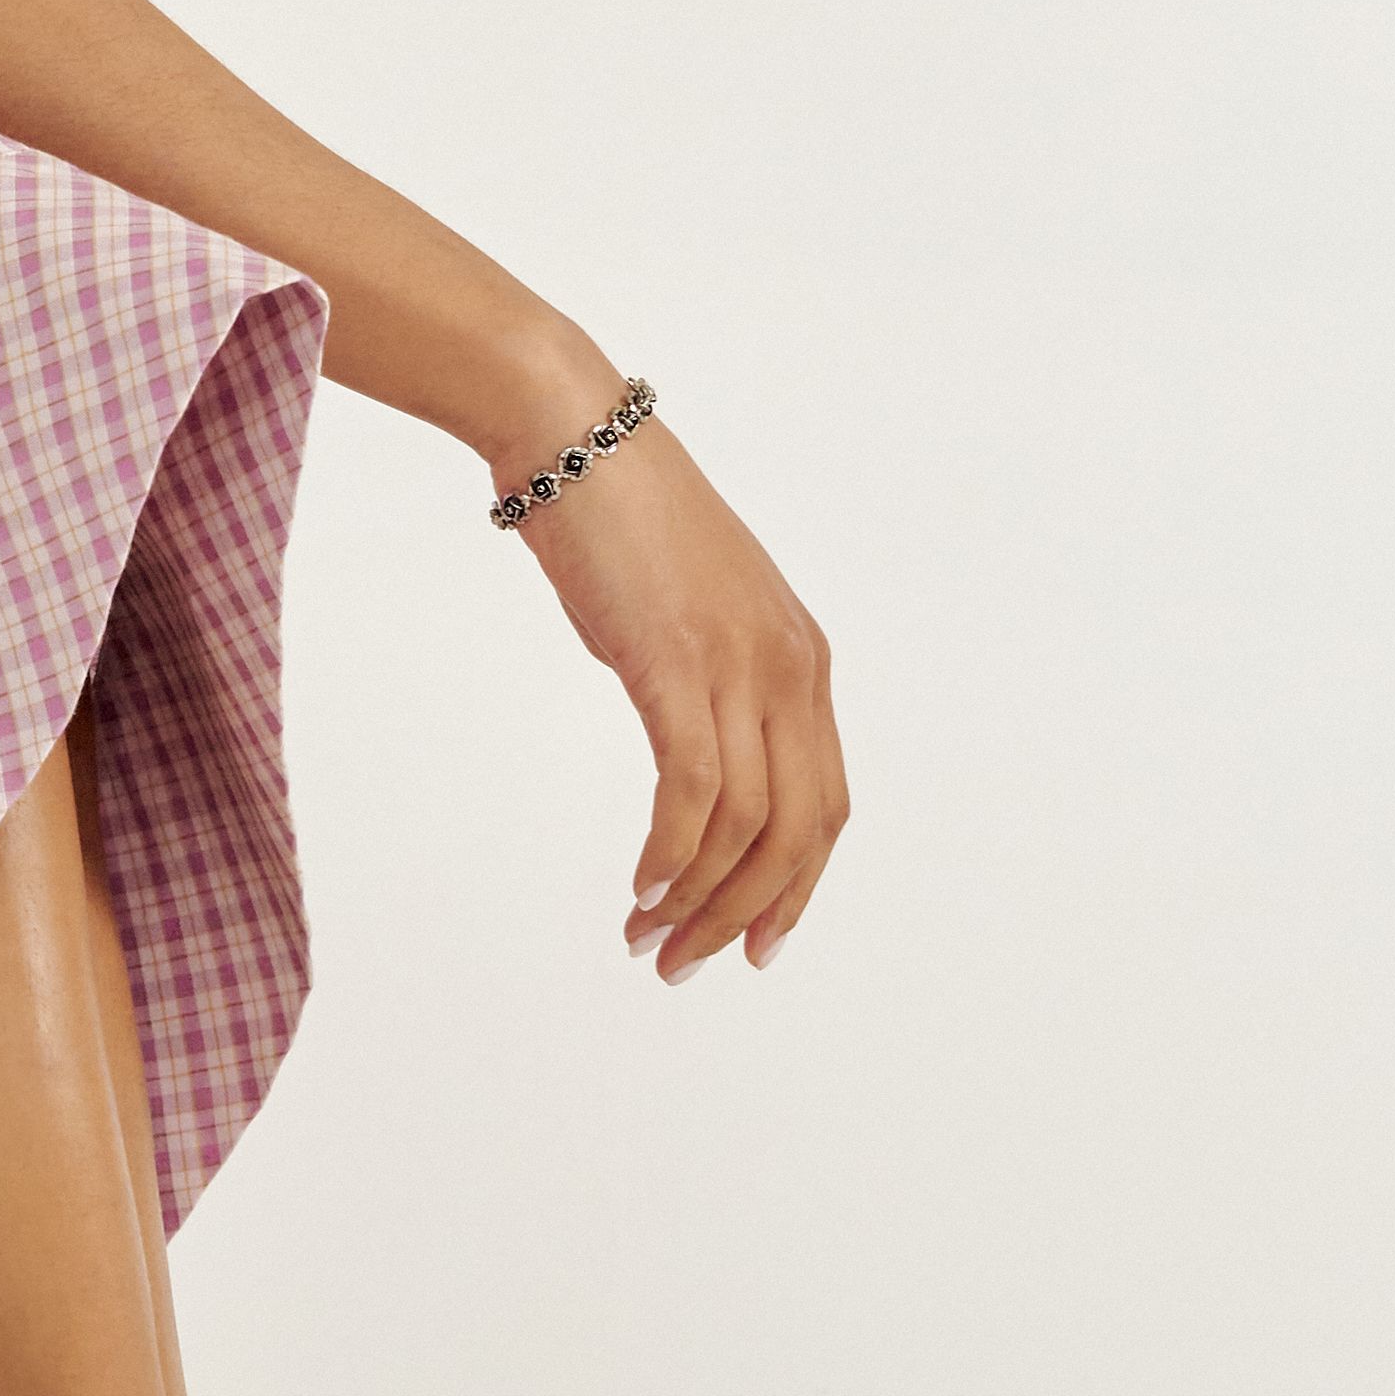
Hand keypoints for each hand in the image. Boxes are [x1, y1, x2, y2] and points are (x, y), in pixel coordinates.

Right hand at [505, 417, 849, 977]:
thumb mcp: (687, 611)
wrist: (570, 431)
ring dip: (699, 900)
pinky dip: (671, 854)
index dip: (794, 887)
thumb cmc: (614, 515)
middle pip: (799, 830)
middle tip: (688, 964)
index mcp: (801, 659)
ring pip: (746, 824)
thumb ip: (706, 678)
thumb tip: (688, 746)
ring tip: (646, 940)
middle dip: (749, 913)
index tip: (751, 942)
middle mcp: (790, 667)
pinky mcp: (677, 661)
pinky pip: (693, 790)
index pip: (824, 804)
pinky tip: (641, 887)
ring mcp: (739, 664)